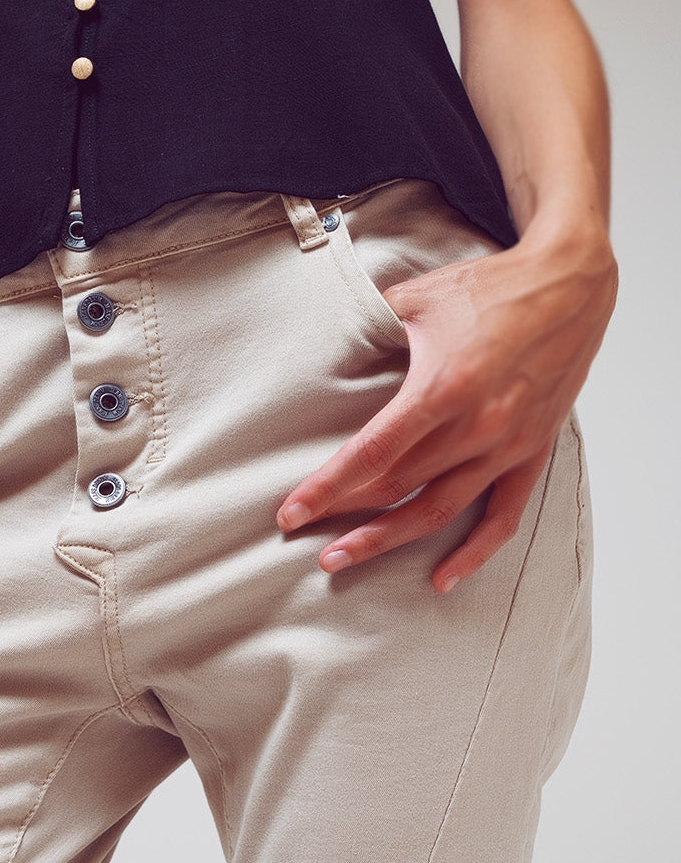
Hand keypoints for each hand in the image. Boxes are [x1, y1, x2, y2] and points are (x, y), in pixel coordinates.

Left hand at [277, 218, 616, 589]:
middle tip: (305, 539)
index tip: (291, 514)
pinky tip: (442, 579)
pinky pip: (503, 515)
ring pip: (439, 510)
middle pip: (396, 488)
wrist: (572, 283)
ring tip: (343, 559)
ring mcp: (507, 445)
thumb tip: (322, 342)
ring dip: (388, 540)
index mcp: (442, 387)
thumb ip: (369, 326)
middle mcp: (477, 425)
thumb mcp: (418, 297)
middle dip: (344, 517)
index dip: (326, 488)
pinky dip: (474, 552)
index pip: (370, 454)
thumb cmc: (491, 288)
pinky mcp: (532, 453)